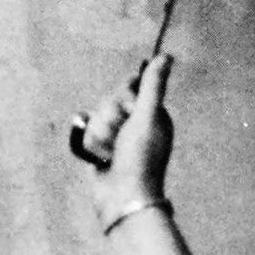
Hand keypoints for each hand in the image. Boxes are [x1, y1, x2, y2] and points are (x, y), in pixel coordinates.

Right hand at [77, 54, 174, 226]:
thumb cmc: (140, 158)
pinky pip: (88, 133)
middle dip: (110, 120)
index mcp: (152, 112)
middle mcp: (136, 122)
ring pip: (97, 117)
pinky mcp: (103, 148)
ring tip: (111, 153)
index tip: (130, 115)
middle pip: (109, 101)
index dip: (123, 98)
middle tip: (121, 140)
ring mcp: (119, 136)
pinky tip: (100, 158)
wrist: (122, 199)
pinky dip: (92, 145)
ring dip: (101, 135)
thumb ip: (153, 85)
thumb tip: (166, 56)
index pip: (128, 87)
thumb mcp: (147, 117)